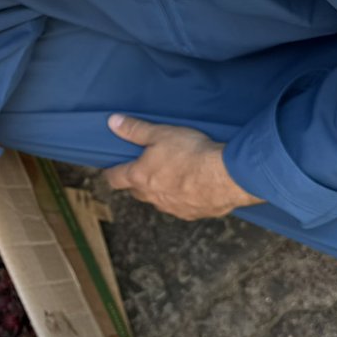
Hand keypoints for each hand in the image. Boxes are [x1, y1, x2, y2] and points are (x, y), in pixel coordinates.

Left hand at [104, 114, 262, 219]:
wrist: (226, 176)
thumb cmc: (191, 152)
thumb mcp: (160, 133)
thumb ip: (135, 129)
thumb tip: (113, 122)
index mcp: (140, 177)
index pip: (115, 179)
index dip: (111, 173)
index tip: (112, 169)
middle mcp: (152, 197)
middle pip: (136, 192)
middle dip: (137, 181)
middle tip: (145, 168)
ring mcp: (172, 208)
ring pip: (159, 201)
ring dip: (161, 191)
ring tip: (172, 176)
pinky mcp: (192, 214)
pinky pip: (181, 208)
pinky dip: (183, 199)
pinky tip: (193, 188)